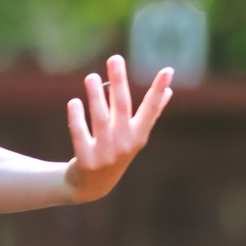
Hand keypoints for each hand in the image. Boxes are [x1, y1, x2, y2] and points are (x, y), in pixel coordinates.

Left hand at [63, 53, 173, 203]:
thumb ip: (150, 114)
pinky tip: (74, 102)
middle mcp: (125, 144)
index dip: (159, 90)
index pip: (151, 109)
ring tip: (90, 76)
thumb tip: (170, 91)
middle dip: (119, 82)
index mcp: (139, 135)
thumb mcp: (134, 136)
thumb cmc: (115, 152)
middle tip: (114, 58)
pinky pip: (81, 136)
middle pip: (122, 108)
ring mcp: (106, 154)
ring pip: (100, 120)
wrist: (91, 186)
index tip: (167, 70)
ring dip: (95, 96)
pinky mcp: (86, 161)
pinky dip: (77, 119)